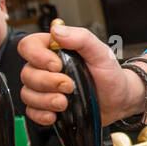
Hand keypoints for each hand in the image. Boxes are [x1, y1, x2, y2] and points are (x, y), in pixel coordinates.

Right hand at [19, 23, 136, 128]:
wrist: (119, 99)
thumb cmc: (109, 74)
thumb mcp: (101, 52)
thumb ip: (81, 38)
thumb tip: (57, 30)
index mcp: (54, 50)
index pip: (28, 46)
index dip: (37, 56)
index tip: (57, 65)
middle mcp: (45, 69)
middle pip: (27, 73)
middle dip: (48, 82)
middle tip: (70, 86)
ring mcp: (45, 89)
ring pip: (27, 94)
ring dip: (45, 100)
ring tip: (65, 102)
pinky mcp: (47, 107)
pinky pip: (32, 112)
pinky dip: (41, 115)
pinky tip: (55, 114)